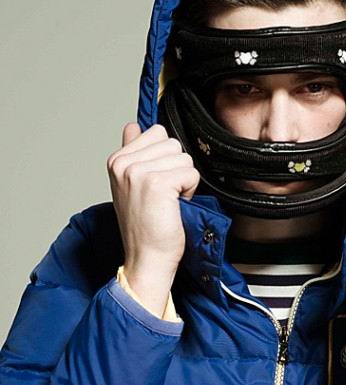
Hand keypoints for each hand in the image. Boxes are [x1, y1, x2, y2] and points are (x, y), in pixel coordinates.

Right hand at [107, 122, 200, 276]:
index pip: (157, 133)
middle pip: (172, 143)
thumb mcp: (132, 184)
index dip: (165, 159)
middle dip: (176, 169)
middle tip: (164, 196)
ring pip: (183, 158)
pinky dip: (189, 191)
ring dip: (184, 181)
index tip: (156, 185)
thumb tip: (133, 126)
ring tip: (169, 202)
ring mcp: (138, 172)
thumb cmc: (145, 227)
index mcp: (117, 160)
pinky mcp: (157, 184)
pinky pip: (190, 173)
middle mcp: (124, 163)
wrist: (146, 258)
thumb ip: (134, 152)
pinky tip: (174, 207)